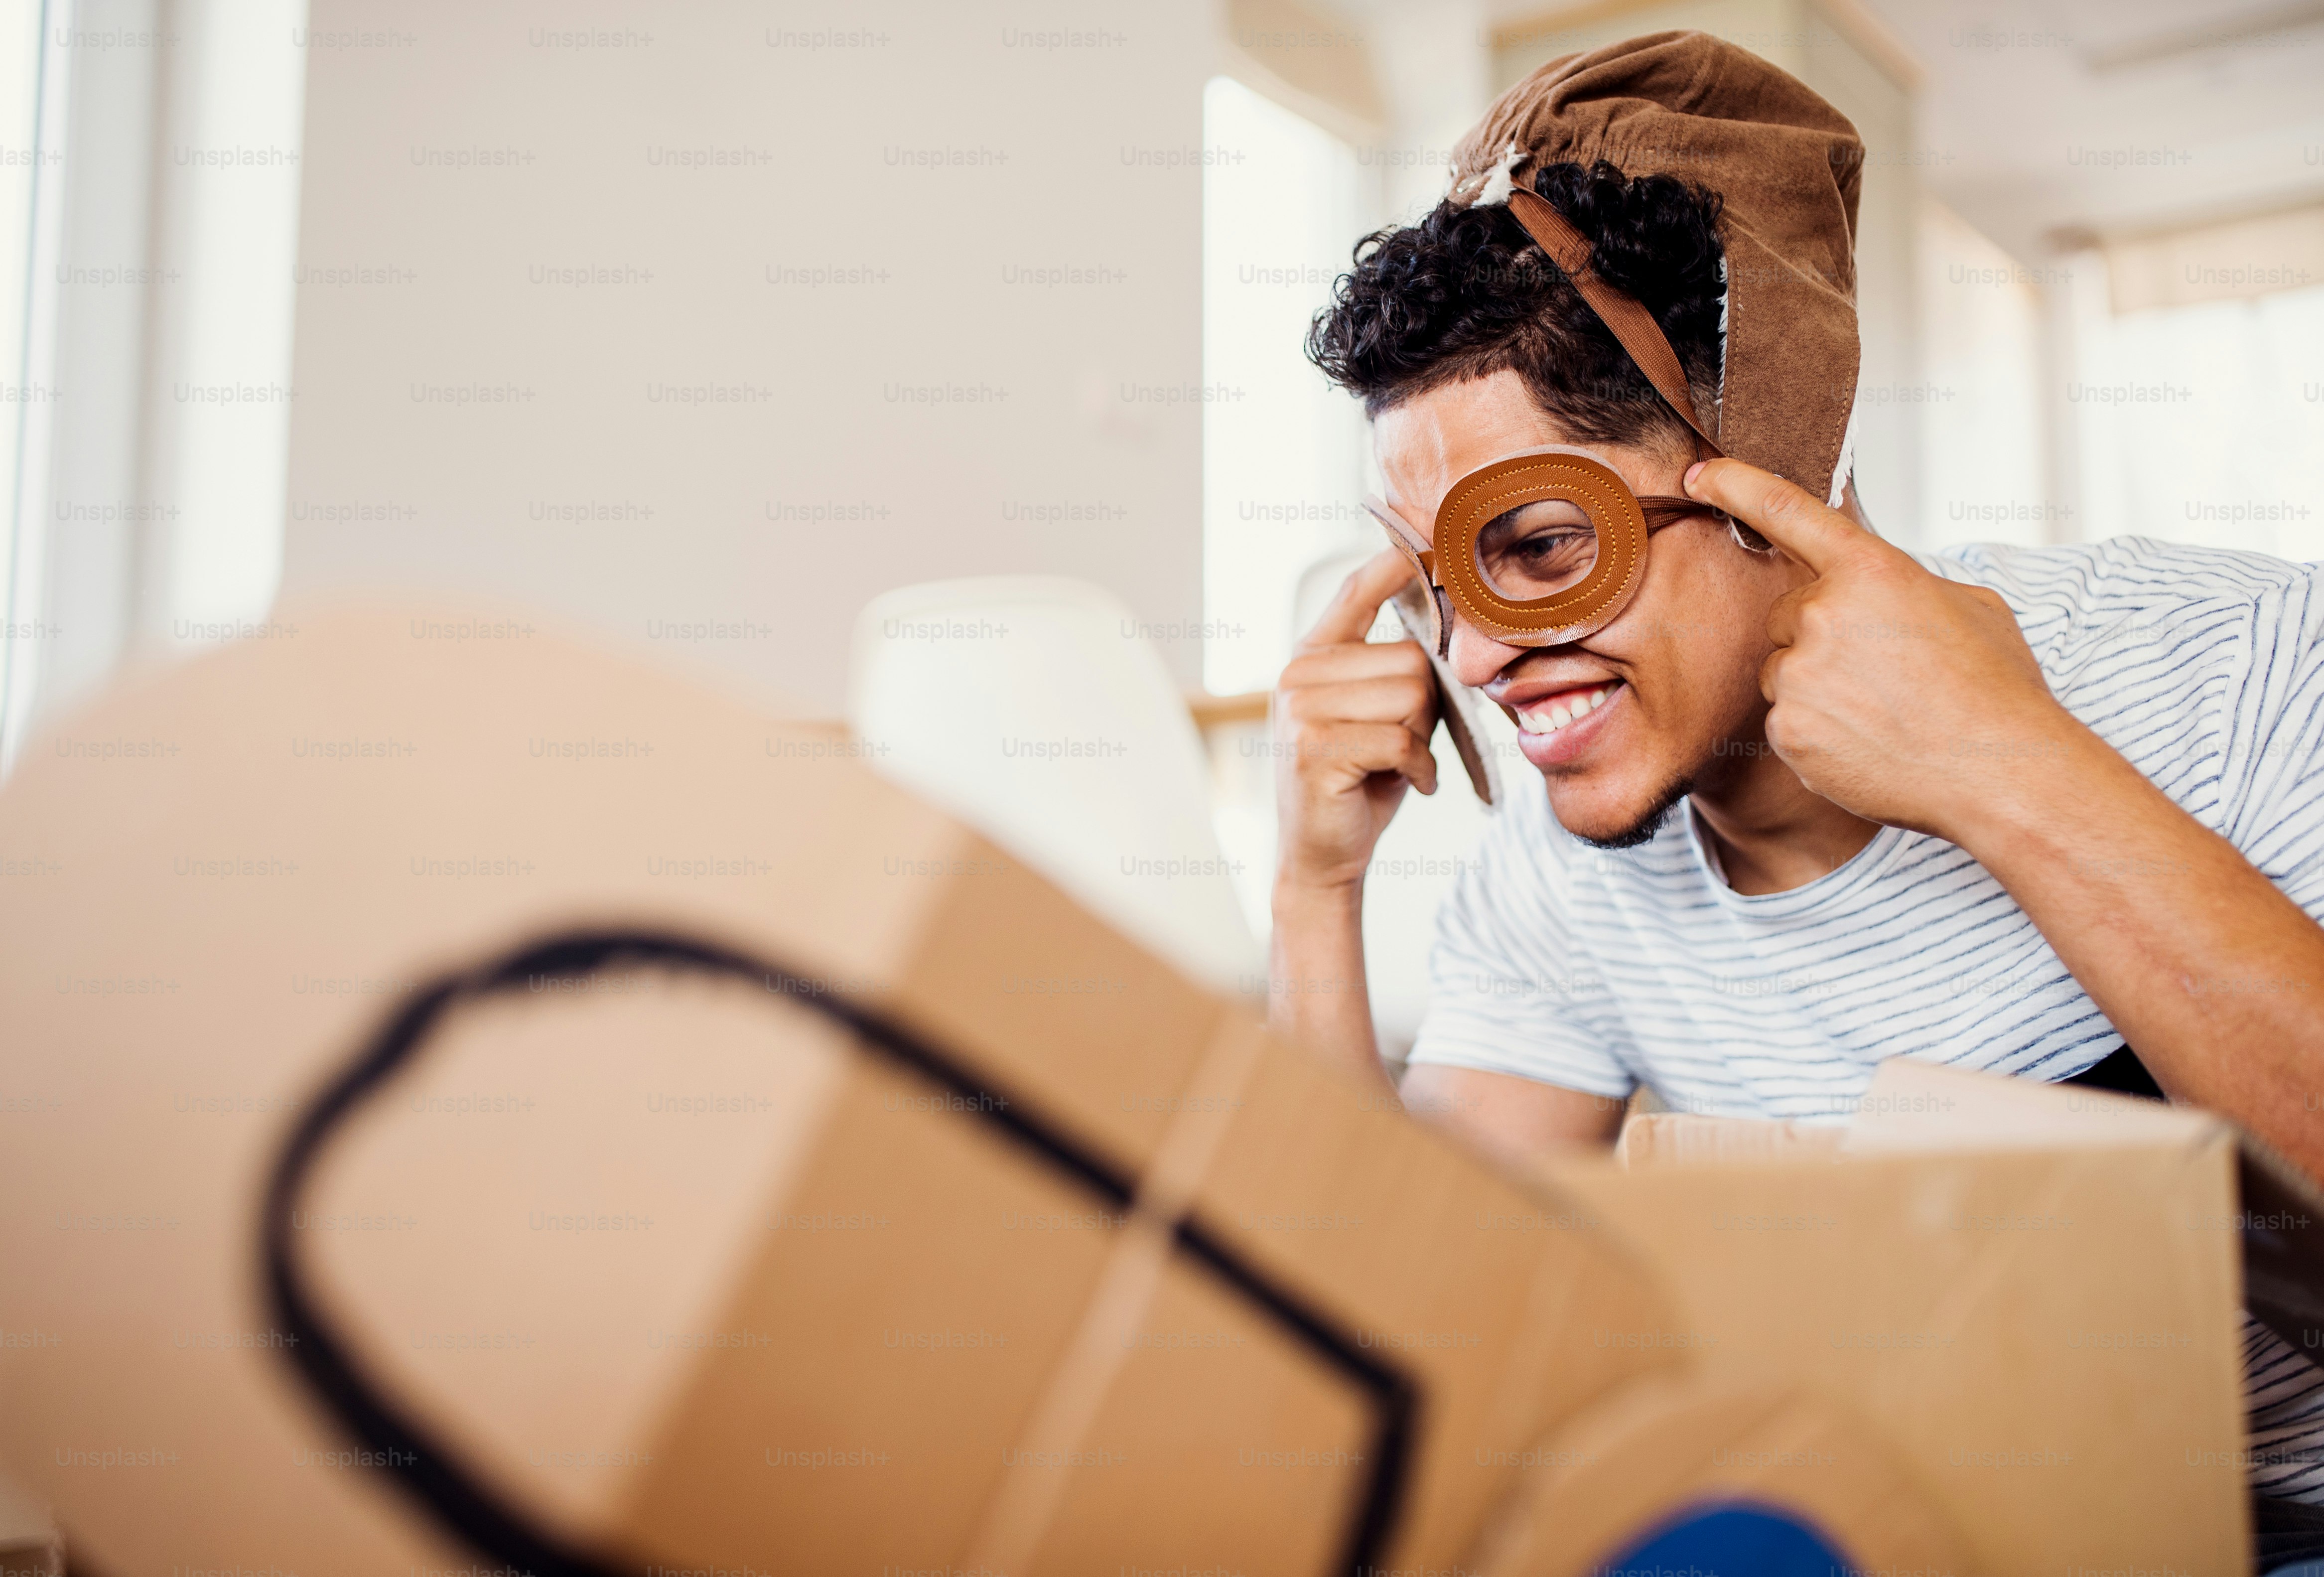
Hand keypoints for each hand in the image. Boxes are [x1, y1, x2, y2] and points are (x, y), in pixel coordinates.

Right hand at [1272, 548, 1439, 894]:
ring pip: (1411, 697)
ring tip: (1397, 763)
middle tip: (1405, 743)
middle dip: (1427, 706)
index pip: (1356, 589)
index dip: (1396, 565)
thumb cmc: (1358, 781)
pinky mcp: (1316, 748)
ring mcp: (1302, 709)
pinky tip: (1407, 783)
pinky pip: (1402, 740)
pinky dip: (1421, 769)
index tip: (1428, 545)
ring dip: (1423, 740)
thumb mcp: (1374, 714)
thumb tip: (1452, 630)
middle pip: (1412, 659)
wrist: (1320, 855)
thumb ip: (1394, 669)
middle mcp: (1299, 673)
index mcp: (1312, 656)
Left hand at [1683, 458, 2080, 840]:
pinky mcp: (1787, 732)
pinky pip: (1785, 720)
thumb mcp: (1966, 605)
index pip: (1785, 509)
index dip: (1734, 484)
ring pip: (1785, 671)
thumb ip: (1903, 582)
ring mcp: (1799, 676)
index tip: (1698, 473)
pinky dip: (1818, 732)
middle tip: (1883, 670)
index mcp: (1870, 570)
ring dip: (1819, 686)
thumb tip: (1876, 587)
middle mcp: (1823, 615)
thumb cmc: (1993, 692)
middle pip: (1788, 615)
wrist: (2000, 774)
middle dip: (1822, 636)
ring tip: (1883, 710)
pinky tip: (1869, 742)